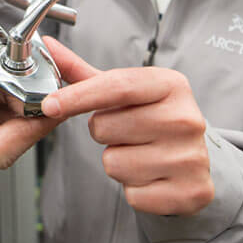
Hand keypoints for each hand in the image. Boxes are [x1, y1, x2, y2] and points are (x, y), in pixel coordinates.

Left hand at [40, 37, 212, 216]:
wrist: (194, 161)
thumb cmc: (154, 120)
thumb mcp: (126, 92)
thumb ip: (84, 73)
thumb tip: (48, 47)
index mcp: (172, 85)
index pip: (117, 86)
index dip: (77, 96)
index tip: (49, 105)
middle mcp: (186, 118)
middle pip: (104, 127)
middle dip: (103, 133)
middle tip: (126, 133)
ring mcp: (190, 157)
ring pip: (114, 163)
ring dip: (118, 163)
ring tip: (140, 155)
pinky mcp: (190, 192)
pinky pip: (133, 194)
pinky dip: (134, 189)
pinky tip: (152, 177)